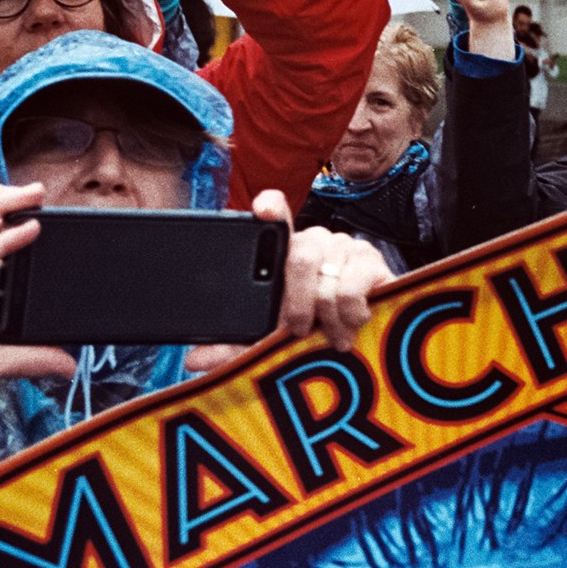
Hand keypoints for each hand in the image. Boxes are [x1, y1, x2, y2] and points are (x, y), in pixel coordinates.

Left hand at [184, 190, 391, 372]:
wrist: (356, 335)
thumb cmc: (309, 328)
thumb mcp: (269, 338)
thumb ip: (233, 349)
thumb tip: (193, 360)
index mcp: (284, 250)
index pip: (277, 212)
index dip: (271, 207)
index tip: (262, 208)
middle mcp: (315, 240)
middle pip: (302, 255)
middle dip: (298, 302)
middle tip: (298, 330)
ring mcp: (346, 247)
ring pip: (328, 277)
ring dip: (327, 317)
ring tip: (331, 336)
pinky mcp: (373, 261)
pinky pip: (354, 285)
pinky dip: (350, 314)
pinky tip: (352, 324)